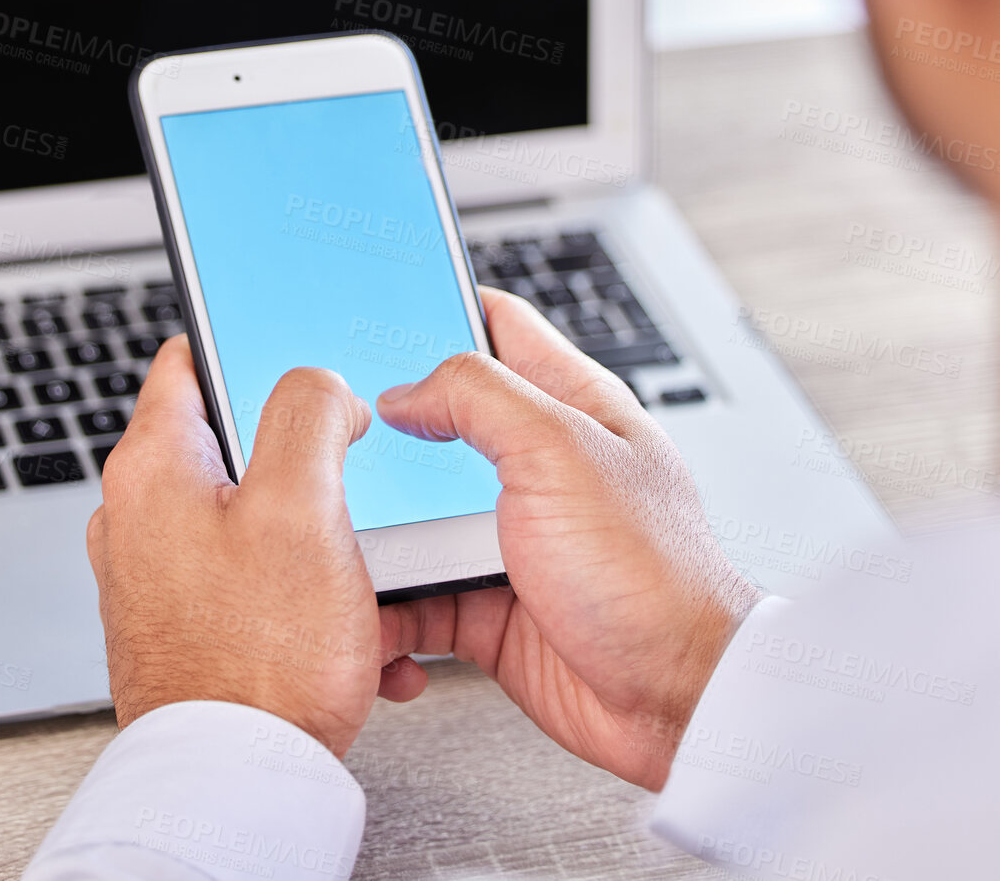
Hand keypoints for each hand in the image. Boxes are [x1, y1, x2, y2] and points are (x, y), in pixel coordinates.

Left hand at [87, 335, 420, 758]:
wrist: (235, 787)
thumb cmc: (259, 662)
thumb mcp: (301, 508)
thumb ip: (308, 415)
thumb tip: (318, 384)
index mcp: (152, 467)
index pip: (187, 359)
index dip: (247, 344)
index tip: (291, 352)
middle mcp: (139, 515)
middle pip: (230, 438)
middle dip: (300, 453)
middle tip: (348, 473)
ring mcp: (158, 571)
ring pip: (250, 511)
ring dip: (312, 529)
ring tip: (354, 566)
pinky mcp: (184, 619)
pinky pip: (249, 573)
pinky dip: (298, 583)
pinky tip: (343, 620)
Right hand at [376, 287, 761, 788]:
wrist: (678, 708)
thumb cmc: (655, 579)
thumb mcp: (562, 453)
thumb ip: (480, 396)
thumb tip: (405, 389)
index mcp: (568, 405)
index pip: (497, 324)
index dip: (438, 303)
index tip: (379, 303)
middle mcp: (536, 464)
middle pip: (437, 417)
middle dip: (383, 422)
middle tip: (333, 421)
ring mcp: (508, 534)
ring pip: (412, 508)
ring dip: (374, 521)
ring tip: (336, 519)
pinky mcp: (485, 601)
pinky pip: (412, 589)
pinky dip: (383, 601)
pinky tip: (367, 603)